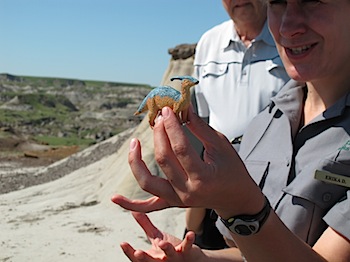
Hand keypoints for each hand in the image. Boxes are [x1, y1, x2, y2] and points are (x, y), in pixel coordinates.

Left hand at [113, 107, 263, 217]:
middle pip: (163, 160)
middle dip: (158, 134)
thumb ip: (199, 127)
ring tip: (134, 143)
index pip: (180, 148)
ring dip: (136, 162)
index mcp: (203, 177)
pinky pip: (149, 205)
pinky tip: (114, 197)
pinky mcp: (172, 203)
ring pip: (148, 182)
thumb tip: (182, 107)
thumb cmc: (232, 170)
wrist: (236, 197)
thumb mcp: (221, 145)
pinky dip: (131, 204)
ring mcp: (178, 200)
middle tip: (159, 118)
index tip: (166, 110)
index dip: (171, 126)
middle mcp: (188, 192)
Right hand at [121, 212, 197, 260]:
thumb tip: (134, 210)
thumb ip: (145, 225)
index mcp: (152, 257)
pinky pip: (187, 247)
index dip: (129, 252)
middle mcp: (162, 260)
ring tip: (162, 243)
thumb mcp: (156, 237)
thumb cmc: (171, 249)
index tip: (122, 243)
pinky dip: (188, 241)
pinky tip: (190, 233)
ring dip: (166, 249)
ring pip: (170, 254)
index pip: (137, 257)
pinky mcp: (187, 252)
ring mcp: (174, 258)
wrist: (192, 259)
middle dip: (143, 258)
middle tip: (138, 253)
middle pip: (150, 261)